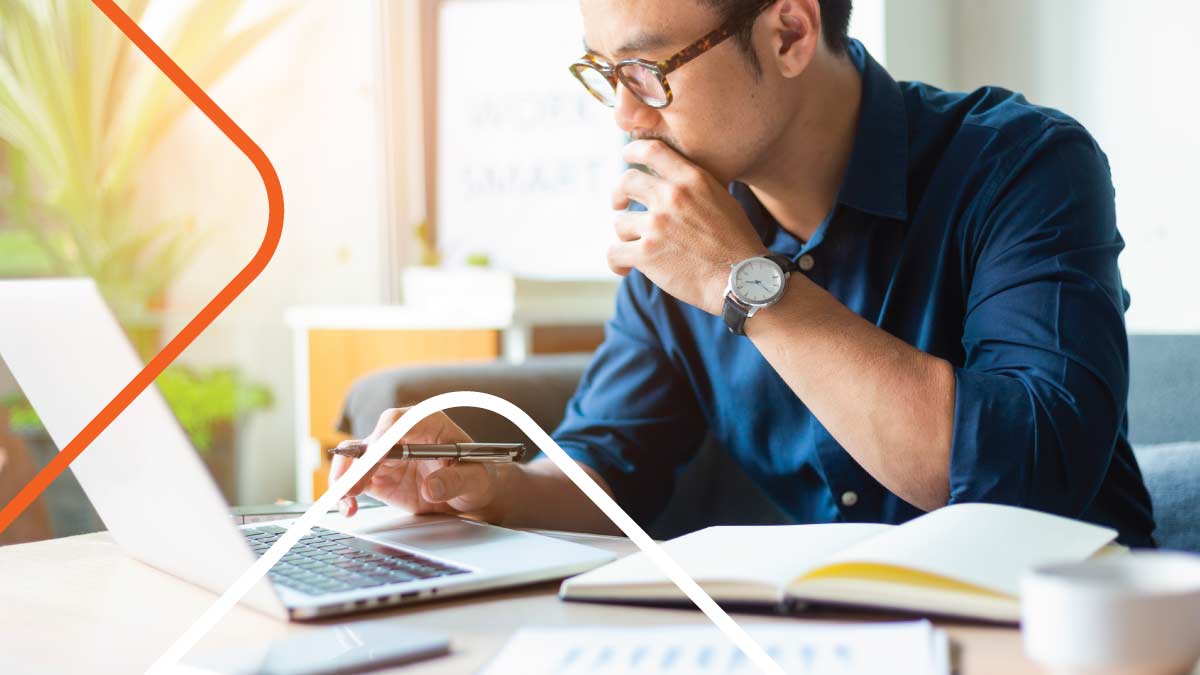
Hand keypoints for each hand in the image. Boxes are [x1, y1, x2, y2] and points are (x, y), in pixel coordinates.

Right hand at [328, 408, 506, 520]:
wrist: (468, 495)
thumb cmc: (476, 478)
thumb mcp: (476, 480)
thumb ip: (458, 481)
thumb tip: (432, 486)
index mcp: (427, 422)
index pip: (397, 421)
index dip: (383, 436)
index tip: (375, 454)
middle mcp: (401, 435)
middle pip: (370, 441)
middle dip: (358, 464)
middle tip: (353, 488)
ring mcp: (386, 455)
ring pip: (354, 459)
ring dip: (345, 479)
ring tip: (346, 501)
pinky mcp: (377, 476)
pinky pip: (354, 480)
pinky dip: (345, 494)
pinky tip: (348, 508)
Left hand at [609, 140, 767, 315]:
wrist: (742, 280)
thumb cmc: (736, 243)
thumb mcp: (722, 200)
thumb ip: (694, 187)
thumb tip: (670, 180)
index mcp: (693, 180)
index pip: (652, 150)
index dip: (632, 151)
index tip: (626, 157)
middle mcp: (672, 197)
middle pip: (626, 182)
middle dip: (618, 194)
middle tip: (619, 205)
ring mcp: (657, 225)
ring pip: (620, 223)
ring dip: (626, 235)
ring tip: (637, 248)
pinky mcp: (646, 254)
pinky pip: (614, 253)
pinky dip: (616, 262)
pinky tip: (624, 268)